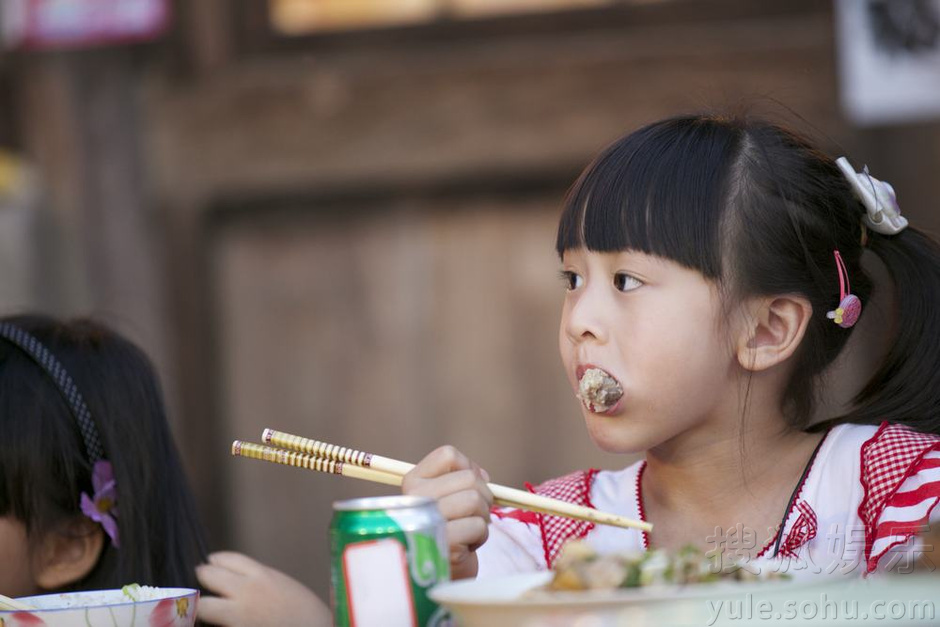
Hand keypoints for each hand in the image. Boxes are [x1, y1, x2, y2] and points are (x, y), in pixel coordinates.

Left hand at [196, 551, 330, 626]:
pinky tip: (215, 625)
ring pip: (202, 606)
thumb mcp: (283, 585)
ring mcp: (238, 616)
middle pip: (208, 576)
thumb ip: (259, 579)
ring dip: (200, 605)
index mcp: (261, 576)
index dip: (215, 561)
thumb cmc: (305, 613)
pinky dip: (212, 624)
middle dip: (203, 577)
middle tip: (200, 581)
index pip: (226, 559)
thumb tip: (234, 581)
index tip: (210, 563)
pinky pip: (213, 626)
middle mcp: (246, 592)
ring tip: (200, 607)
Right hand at [402, 445, 492, 579]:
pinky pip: (478, 526)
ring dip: (483, 517)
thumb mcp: (445, 496)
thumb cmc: (445, 527)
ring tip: (468, 529)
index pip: (448, 455)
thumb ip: (461, 478)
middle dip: (483, 496)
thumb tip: (484, 477)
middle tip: (473, 513)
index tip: (467, 486)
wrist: (437, 570)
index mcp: (412, 481)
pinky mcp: (443, 543)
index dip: (468, 467)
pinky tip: (465, 545)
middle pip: (469, 478)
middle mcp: (414, 498)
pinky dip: (481, 536)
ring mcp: (427, 520)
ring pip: (475, 500)